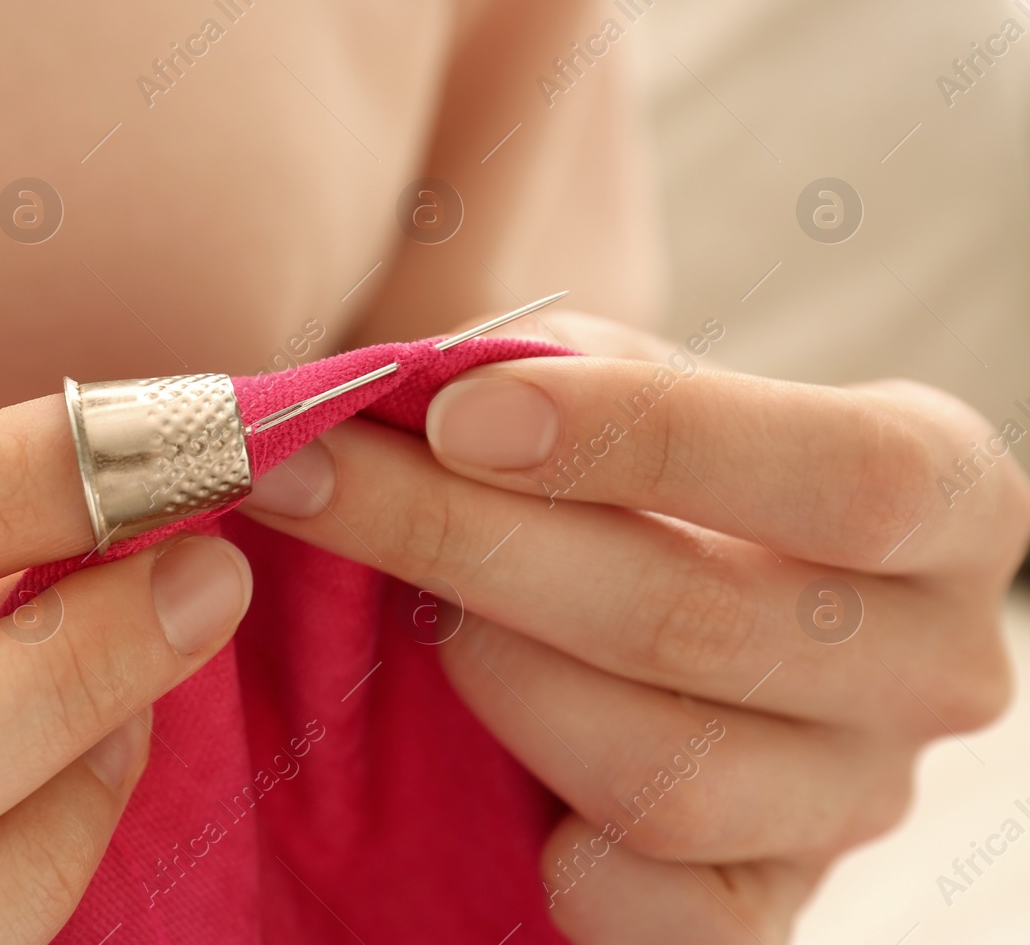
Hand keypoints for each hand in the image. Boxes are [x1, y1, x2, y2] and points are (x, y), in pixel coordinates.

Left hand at [239, 310, 1029, 943]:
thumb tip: (410, 392)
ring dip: (496, 683)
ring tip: (422, 621)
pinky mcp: (772, 907)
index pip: (846, 474)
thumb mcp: (626, 387)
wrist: (689, 605)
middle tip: (318, 483)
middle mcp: (931, 661)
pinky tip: (494, 780)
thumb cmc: (650, 473)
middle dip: (470, 543)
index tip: (459, 417)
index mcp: (943, 494)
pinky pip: (665, 919)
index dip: (642, 439)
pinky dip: (563, 861)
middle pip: (701, 621)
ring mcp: (858, 803)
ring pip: (668, 778)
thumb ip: (546, 371)